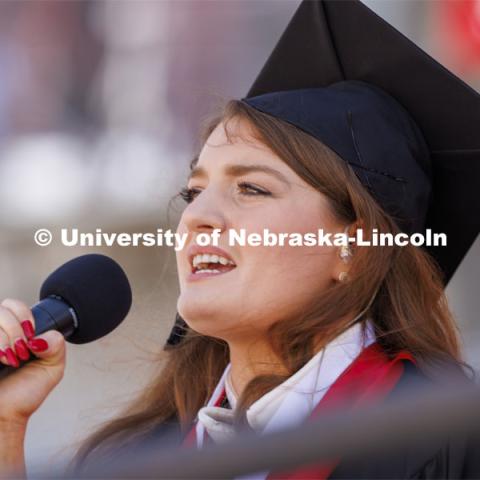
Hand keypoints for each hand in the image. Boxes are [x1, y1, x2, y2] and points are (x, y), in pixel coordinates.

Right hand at [0, 298, 65, 426]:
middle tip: (22, 350)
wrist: (5, 417)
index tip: (31, 336)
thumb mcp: (52, 367)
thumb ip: (57, 345)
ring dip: (5, 338)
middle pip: (2, 308)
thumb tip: (41, 337)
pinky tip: (2, 359)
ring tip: (11, 358)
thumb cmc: (24, 394)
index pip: (12, 305)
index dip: (24, 316)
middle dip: (15, 327)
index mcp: (14, 332)